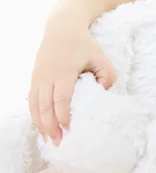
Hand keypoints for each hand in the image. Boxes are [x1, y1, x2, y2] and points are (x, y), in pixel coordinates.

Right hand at [28, 28, 116, 146]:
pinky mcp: (34, 79)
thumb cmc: (84, 45)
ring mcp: (38, 78)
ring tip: (49, 139)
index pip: (61, 98)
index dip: (63, 115)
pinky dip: (35, 115)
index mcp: (64, 71)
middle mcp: (47, 76)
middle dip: (50, 126)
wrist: (62, 29)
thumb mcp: (101, 57)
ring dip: (41, 124)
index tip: (69, 128)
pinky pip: (31, 101)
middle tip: (58, 142)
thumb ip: (107, 75)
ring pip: (35, 106)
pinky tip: (42, 126)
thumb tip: (103, 94)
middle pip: (45, 106)